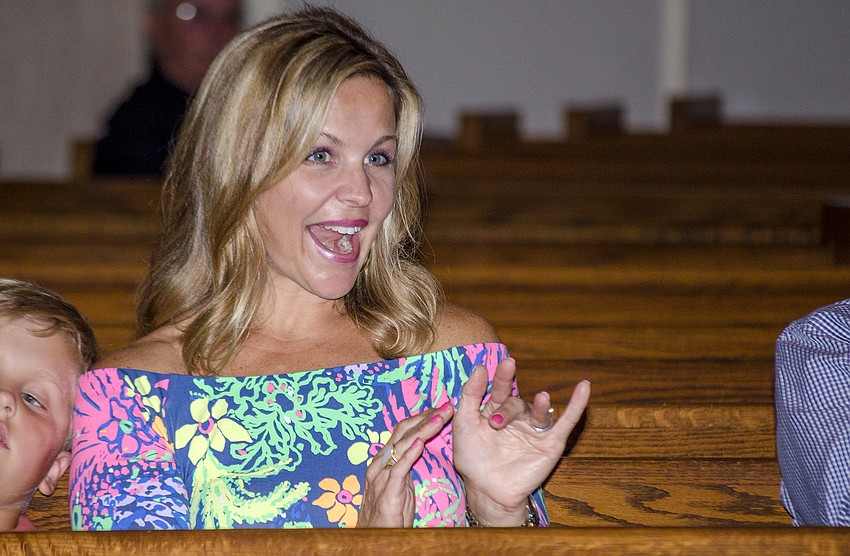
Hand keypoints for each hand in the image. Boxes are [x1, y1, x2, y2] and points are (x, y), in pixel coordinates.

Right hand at [357, 402, 454, 526]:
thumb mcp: (401, 484)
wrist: (374, 538)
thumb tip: (418, 447)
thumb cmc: (389, 513)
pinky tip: (420, 443)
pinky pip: (398, 469)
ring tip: (439, 418)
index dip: (422, 418)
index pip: (402, 431)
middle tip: (446, 407)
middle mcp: (379, 464)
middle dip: (426, 418)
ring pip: (402, 446)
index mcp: (382, 460)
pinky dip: (409, 454)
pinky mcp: (387, 492)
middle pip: (402, 432)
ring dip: (422, 430)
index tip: (441, 409)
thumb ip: (406, 466)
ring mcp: (381, 477)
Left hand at [453, 357, 589, 525]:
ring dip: (542, 405)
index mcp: (496, 411)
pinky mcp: (550, 443)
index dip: (503, 376)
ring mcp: (534, 430)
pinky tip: (584, 388)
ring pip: (539, 412)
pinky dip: (577, 405)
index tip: (506, 362)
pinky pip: (567, 422)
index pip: (500, 388)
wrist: (486, 491)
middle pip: (517, 403)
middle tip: (496, 425)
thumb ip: (470, 395)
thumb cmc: (472, 458)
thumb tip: (481, 367)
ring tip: (543, 398)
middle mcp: (517, 418)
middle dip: (507, 410)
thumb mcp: (464, 423)